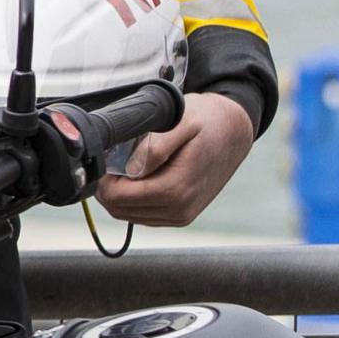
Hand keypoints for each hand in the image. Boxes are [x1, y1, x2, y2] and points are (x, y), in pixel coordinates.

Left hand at [95, 89, 256, 227]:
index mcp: (175, 190)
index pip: (117, 198)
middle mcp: (179, 209)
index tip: (107, 158)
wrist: (234, 131)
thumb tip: (131, 168)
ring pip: (128, 214)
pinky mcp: (180, 215)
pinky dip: (134, 199)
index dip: (104, 179)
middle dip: (110, 186)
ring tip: (128, 165)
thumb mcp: (181, 122)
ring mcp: (180, 215)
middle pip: (119, 209)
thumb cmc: (207, 121)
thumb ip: (155, 147)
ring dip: (121, 193)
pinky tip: (141, 176)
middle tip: (114, 160)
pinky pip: (143, 215)